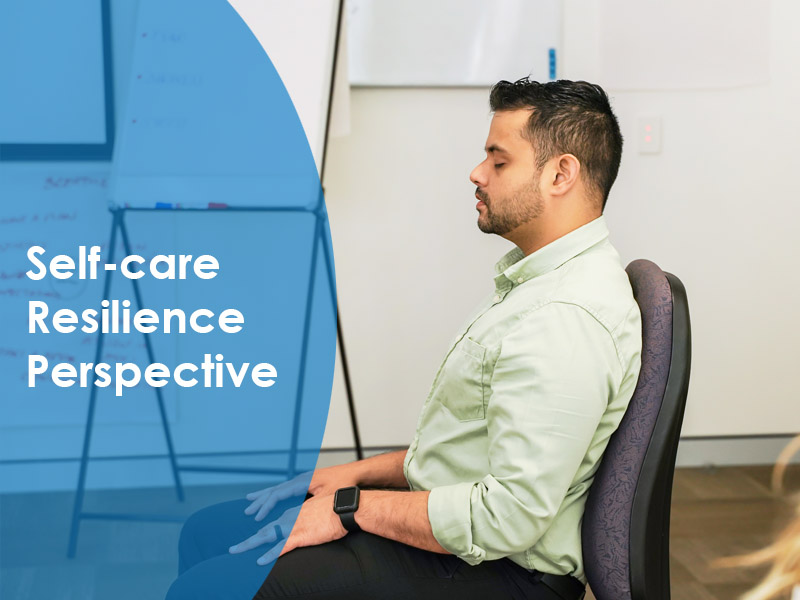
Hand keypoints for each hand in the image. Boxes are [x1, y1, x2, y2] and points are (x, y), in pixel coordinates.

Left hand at [229, 494, 346, 564]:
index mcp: (294, 512)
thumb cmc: (335, 509)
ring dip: (250, 544)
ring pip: (267, 537)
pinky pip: (281, 547)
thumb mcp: (318, 511)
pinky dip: (270, 555)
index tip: (252, 538)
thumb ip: (309, 517)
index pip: (273, 524)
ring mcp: (293, 527)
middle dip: (247, 540)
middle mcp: (289, 518)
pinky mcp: (301, 536)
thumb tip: (307, 523)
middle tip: (232, 549)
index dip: (260, 531)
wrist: (344, 508)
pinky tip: (260, 562)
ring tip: (235, 552)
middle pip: (264, 530)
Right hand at [244, 465, 358, 521]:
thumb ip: (312, 504)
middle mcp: (301, 479)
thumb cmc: (344, 484)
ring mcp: (303, 480)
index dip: (267, 505)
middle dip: (261, 500)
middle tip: (247, 510)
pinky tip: (272, 498)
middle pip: (275, 490)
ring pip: (279, 488)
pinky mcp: (307, 483)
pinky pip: (286, 489)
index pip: (279, 494)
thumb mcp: (328, 496)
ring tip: (251, 501)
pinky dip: (275, 494)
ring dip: (266, 496)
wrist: (355, 473)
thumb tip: (297, 514)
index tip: (257, 517)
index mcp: (303, 481)